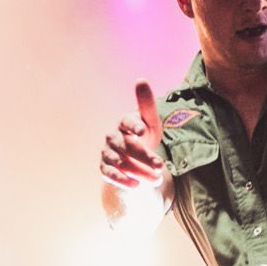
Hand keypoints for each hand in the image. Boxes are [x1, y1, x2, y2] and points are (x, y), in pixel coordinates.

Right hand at [99, 80, 164, 194]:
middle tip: (161, 166)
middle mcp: (112, 136)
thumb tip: (140, 80)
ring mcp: (107, 153)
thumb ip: (146, 105)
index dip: (134, 125)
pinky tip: (137, 185)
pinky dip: (122, 180)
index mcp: (124, 122)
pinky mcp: (105, 168)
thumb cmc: (143, 135)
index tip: (142, 131)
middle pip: (127, 146)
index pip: (126, 121)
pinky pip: (110, 174)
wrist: (132, 158)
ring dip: (138, 171)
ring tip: (156, 179)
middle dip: (144, 157)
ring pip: (120, 162)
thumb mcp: (150, 121)